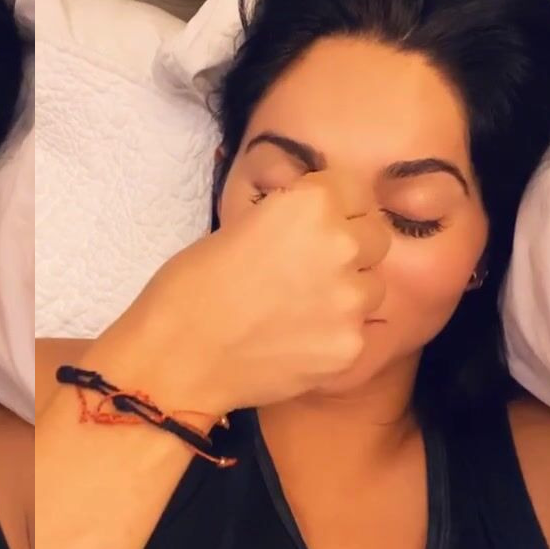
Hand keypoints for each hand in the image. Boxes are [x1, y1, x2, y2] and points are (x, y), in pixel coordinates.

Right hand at [95, 172, 389, 415]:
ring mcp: (350, 300)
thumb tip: (316, 227)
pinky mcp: (350, 346)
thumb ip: (288, 223)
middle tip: (304, 272)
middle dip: (348, 250)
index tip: (308, 227)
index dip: (330, 209)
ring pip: (371, 288)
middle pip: (374, 237)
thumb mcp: (237, 229)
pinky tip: (292, 343)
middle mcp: (341, 244)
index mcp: (309, 204)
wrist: (175, 359)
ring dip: (344, 295)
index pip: (353, 190)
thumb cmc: (188, 288)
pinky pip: (355, 332)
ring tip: (296, 312)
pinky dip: (330, 337)